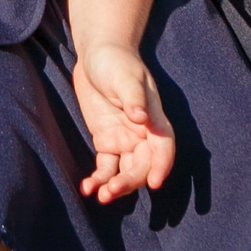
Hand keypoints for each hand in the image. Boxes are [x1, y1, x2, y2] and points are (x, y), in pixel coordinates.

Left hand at [73, 42, 174, 203]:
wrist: (97, 54)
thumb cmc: (115, 60)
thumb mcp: (124, 76)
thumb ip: (133, 97)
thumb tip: (141, 117)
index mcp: (153, 118)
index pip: (164, 146)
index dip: (162, 165)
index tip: (154, 183)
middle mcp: (142, 133)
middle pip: (143, 165)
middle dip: (131, 181)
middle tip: (112, 191)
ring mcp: (124, 139)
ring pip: (125, 171)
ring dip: (115, 186)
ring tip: (101, 196)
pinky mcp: (106, 141)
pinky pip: (106, 167)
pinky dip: (99, 179)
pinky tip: (87, 188)